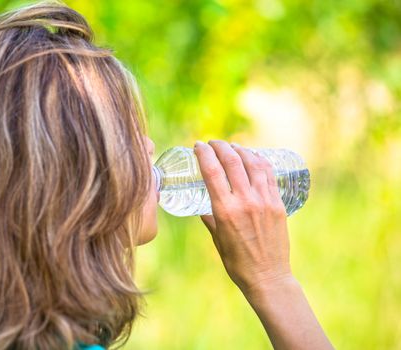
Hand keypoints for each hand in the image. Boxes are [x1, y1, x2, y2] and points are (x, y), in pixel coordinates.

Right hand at [194, 140, 292, 295]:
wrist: (268, 277)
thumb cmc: (237, 262)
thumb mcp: (217, 239)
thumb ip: (210, 218)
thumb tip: (202, 207)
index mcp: (225, 211)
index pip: (212, 171)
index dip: (204, 154)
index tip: (198, 146)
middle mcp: (245, 201)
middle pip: (232, 161)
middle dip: (220, 147)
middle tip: (213, 143)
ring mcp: (264, 201)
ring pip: (252, 163)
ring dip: (240, 150)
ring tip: (232, 146)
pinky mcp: (278, 204)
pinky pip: (268, 175)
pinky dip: (259, 161)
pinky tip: (253, 156)